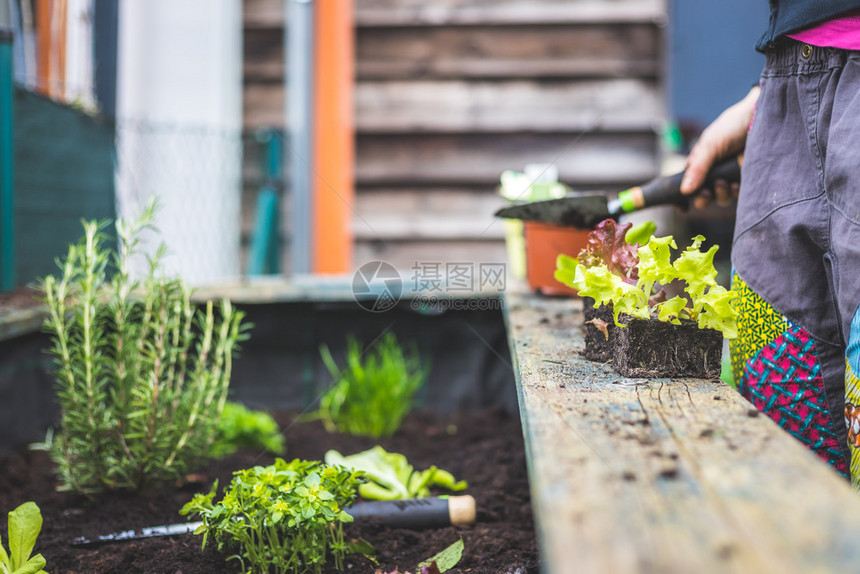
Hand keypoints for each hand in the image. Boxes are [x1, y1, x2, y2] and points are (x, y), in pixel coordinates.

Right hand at [681, 85, 759, 208]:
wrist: (760, 118)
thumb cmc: (731, 127)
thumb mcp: (709, 146)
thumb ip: (697, 169)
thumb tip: (684, 191)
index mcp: (699, 165)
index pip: (686, 186)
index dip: (681, 199)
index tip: (682, 207)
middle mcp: (713, 173)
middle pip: (703, 198)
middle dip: (703, 199)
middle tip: (706, 193)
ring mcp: (730, 177)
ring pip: (721, 199)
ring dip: (720, 195)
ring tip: (723, 183)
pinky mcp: (747, 180)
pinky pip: (738, 196)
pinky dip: (735, 193)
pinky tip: (736, 183)